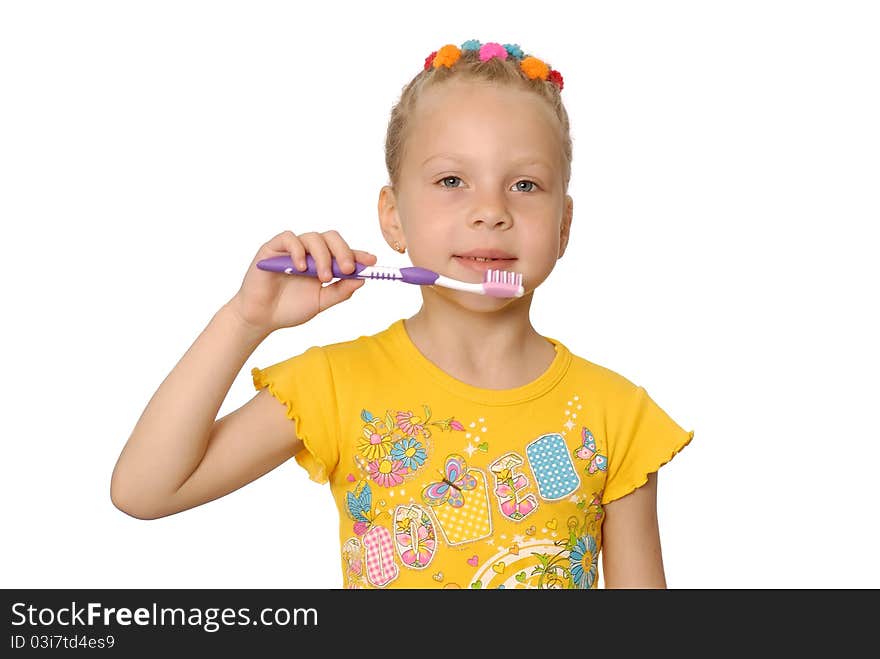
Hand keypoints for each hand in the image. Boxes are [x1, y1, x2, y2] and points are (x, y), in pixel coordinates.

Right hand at [227, 230, 376, 334]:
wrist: (262, 318)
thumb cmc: (290, 309)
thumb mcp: (321, 302)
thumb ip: (340, 292)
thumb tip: (361, 280)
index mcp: (323, 263)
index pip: (343, 252)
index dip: (358, 255)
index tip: (372, 262)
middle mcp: (309, 253)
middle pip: (331, 238)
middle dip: (343, 252)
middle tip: (347, 269)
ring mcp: (291, 249)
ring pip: (313, 238)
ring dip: (322, 256)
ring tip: (323, 277)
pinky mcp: (273, 249)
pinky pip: (288, 239)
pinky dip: (298, 250)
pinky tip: (300, 267)